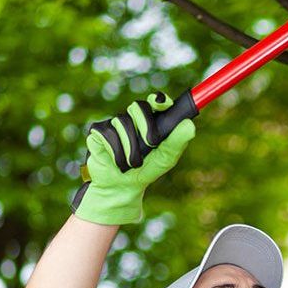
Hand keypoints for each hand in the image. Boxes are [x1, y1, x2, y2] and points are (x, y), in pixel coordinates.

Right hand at [71, 92, 195, 224]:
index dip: (158, 99)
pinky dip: (116, 151)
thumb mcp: (166, 159)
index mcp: (151, 121)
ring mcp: (114, 124)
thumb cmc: (146, 170)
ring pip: (123, 122)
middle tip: (152, 144)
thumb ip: (177, 142)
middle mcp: (132, 118)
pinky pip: (108, 133)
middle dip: (147, 125)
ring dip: (131, 147)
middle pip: (138, 106)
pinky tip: (118, 162)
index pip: (155, 101)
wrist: (122, 187)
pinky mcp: (98, 132)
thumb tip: (190, 125)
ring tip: (134, 163)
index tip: (161, 104)